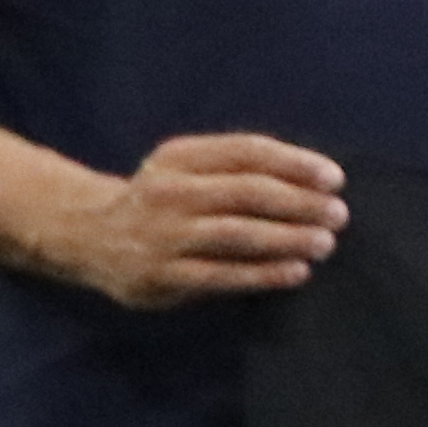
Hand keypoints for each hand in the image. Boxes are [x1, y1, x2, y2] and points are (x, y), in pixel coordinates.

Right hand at [49, 132, 346, 308]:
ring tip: (325, 243)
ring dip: (287, 238)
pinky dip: (264, 274)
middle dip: (299, 203)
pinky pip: (222, 274)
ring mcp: (163, 234)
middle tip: (338, 214)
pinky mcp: (162, 274)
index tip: (334, 178)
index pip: (247, 152)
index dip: (295, 163)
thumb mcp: (187, 169)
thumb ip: (238, 168)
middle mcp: (170, 190)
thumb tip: (316, 181)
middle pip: (247, 192)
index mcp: (181, 156)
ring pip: (237, 233)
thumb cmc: (163, 199)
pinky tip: (296, 272)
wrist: (88, 235)